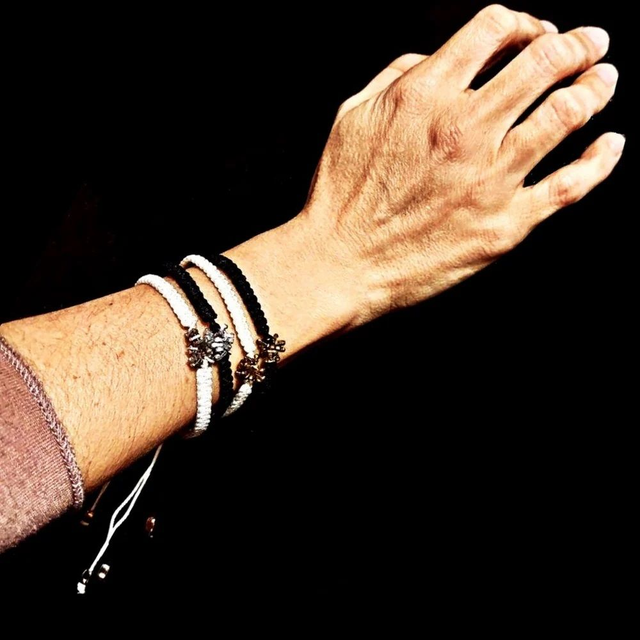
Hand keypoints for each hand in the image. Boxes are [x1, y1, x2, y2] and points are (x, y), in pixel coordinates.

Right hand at [299, 4, 622, 324]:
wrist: (340, 265)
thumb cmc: (340, 193)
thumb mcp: (352, 116)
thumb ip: (398, 75)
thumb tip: (439, 57)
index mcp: (425, 94)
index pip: (495, 28)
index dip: (523, 22)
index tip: (532, 34)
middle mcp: (465, 129)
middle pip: (545, 62)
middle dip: (576, 44)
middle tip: (591, 43)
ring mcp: (490, 179)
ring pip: (567, 115)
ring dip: (596, 88)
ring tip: (603, 80)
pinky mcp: (505, 224)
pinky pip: (571, 185)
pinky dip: (600, 160)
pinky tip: (611, 145)